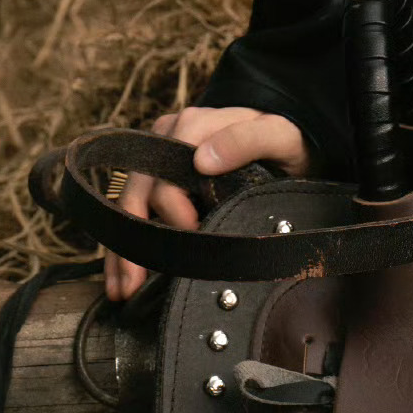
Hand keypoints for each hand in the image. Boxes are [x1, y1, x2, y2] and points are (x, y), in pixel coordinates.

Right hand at [101, 105, 308, 300]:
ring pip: (128, 204)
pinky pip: (132, 211)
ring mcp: (160, 160)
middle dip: (137, 238)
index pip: (166, 171)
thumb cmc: (288, 141)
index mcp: (193, 125)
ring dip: (122, 249)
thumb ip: (246, 140)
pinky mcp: (159, 179)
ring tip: (123, 288)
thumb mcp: (279, 136)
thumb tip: (202, 160)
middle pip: (139, 191)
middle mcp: (168, 138)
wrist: (291, 145)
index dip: (172, 208)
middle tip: (140, 282)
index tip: (192, 236)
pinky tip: (121, 278)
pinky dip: (124, 245)